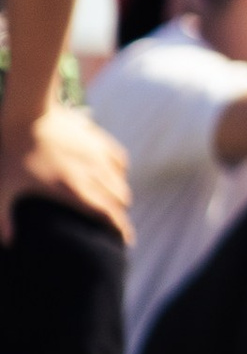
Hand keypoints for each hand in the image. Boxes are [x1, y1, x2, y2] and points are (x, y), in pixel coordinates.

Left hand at [0, 106, 132, 243]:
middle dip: (119, 214)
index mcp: (73, 189)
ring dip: (120, 195)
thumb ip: (2, 218)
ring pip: (121, 182)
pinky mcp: (97, 139)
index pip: (107, 213)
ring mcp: (97, 155)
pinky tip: (114, 174)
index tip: (126, 240)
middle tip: (114, 224)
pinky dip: (120, 172)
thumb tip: (7, 243)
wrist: (27, 110)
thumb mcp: (2, 187)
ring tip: (113, 203)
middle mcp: (92, 173)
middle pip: (119, 200)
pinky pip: (120, 160)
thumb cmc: (11, 151)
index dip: (120, 229)